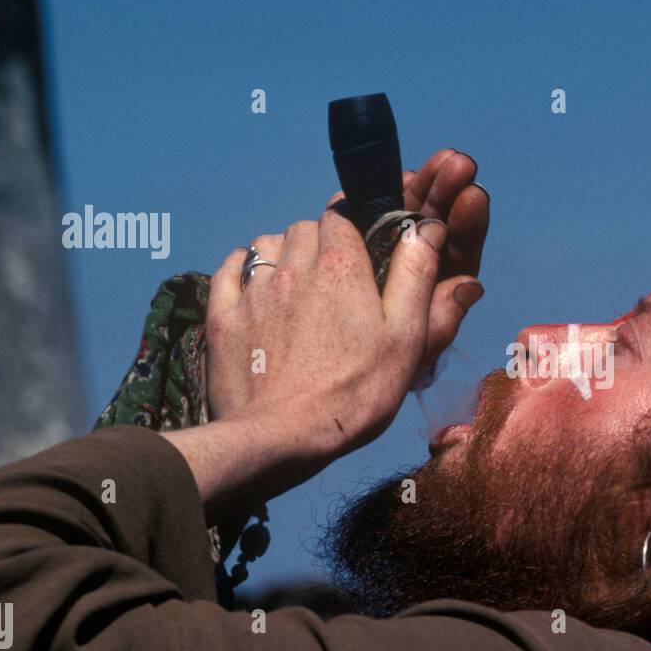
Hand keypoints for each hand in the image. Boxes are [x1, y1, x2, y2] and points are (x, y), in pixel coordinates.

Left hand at [169, 156, 486, 521]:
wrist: (282, 437)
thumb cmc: (355, 393)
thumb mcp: (407, 338)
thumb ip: (418, 276)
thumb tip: (427, 228)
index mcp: (342, 266)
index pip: (343, 213)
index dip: (355, 224)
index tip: (365, 246)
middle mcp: (294, 266)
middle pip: (306, 227)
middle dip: (322, 241)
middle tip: (338, 279)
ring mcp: (254, 290)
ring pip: (268, 244)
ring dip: (285, 254)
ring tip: (299, 287)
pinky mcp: (223, 317)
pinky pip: (230, 270)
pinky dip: (245, 270)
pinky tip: (257, 289)